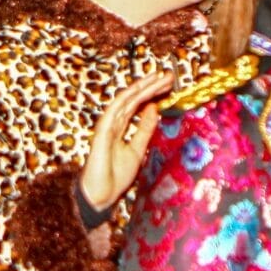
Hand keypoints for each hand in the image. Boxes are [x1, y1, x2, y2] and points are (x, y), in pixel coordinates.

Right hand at [78, 70, 173, 214]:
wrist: (102, 195)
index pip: (137, 104)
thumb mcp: (138, 149)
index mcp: (121, 126)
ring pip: (125, 101)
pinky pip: (114, 112)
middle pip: (133, 99)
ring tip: (158, 78)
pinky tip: (137, 91)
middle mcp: (113, 122)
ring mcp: (106, 125)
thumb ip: (144, 129)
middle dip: (151, 86)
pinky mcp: (101, 132)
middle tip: (169, 75)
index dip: (152, 92)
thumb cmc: (115, 175)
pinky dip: (125, 100)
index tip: (169, 84)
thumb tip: (154, 109)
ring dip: (141, 88)